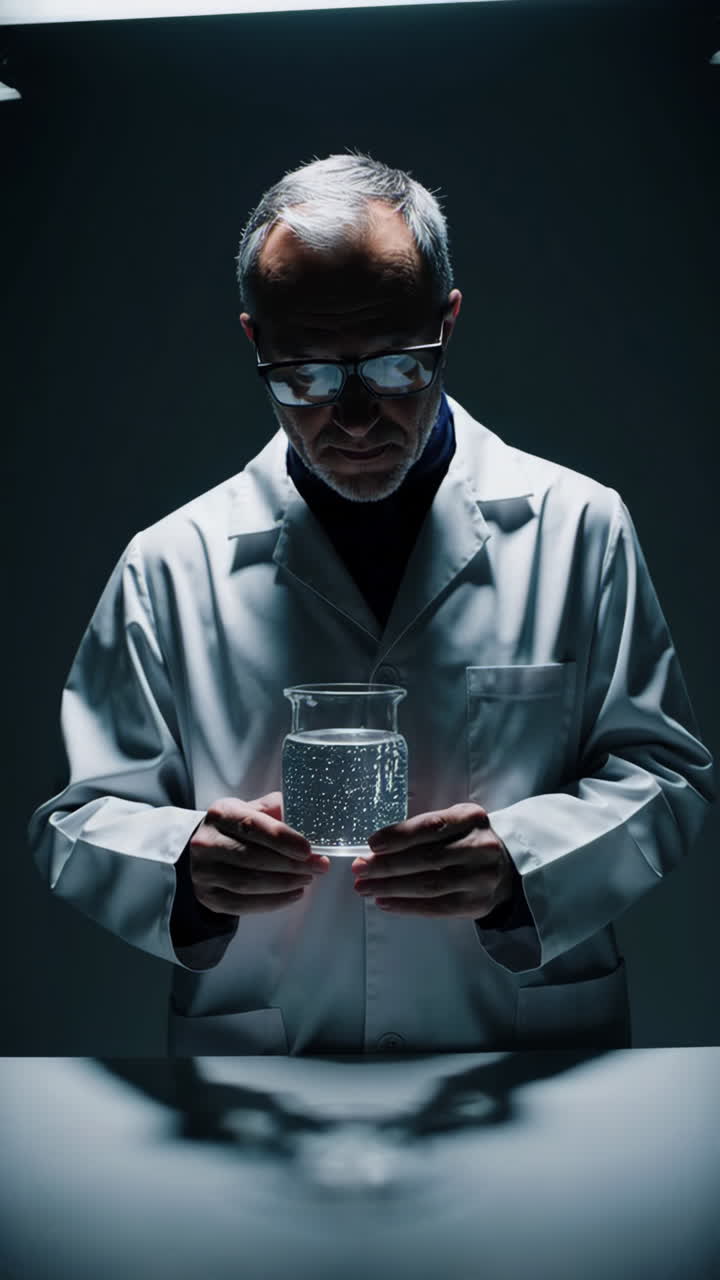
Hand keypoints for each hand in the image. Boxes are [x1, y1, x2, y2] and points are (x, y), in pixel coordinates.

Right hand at [188, 792, 329, 916]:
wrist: (206, 849)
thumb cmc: (236, 828)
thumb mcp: (253, 809)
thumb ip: (277, 809)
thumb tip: (307, 816)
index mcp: (220, 814)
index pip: (252, 826)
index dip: (282, 839)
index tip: (307, 849)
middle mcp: (206, 843)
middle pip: (253, 858)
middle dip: (291, 864)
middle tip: (318, 866)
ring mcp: (204, 872)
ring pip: (249, 883)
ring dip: (285, 883)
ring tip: (307, 878)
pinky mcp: (209, 897)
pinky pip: (243, 905)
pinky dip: (273, 902)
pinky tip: (293, 894)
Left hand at [351, 803, 514, 918]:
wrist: (508, 866)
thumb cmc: (469, 839)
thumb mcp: (456, 821)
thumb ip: (425, 829)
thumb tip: (377, 847)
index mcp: (472, 818)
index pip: (432, 826)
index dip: (400, 835)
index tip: (372, 843)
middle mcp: (480, 847)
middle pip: (427, 858)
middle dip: (387, 864)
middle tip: (359, 868)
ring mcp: (481, 878)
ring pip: (429, 885)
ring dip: (391, 887)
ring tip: (365, 887)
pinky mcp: (477, 904)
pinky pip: (437, 907)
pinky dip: (407, 906)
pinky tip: (385, 902)